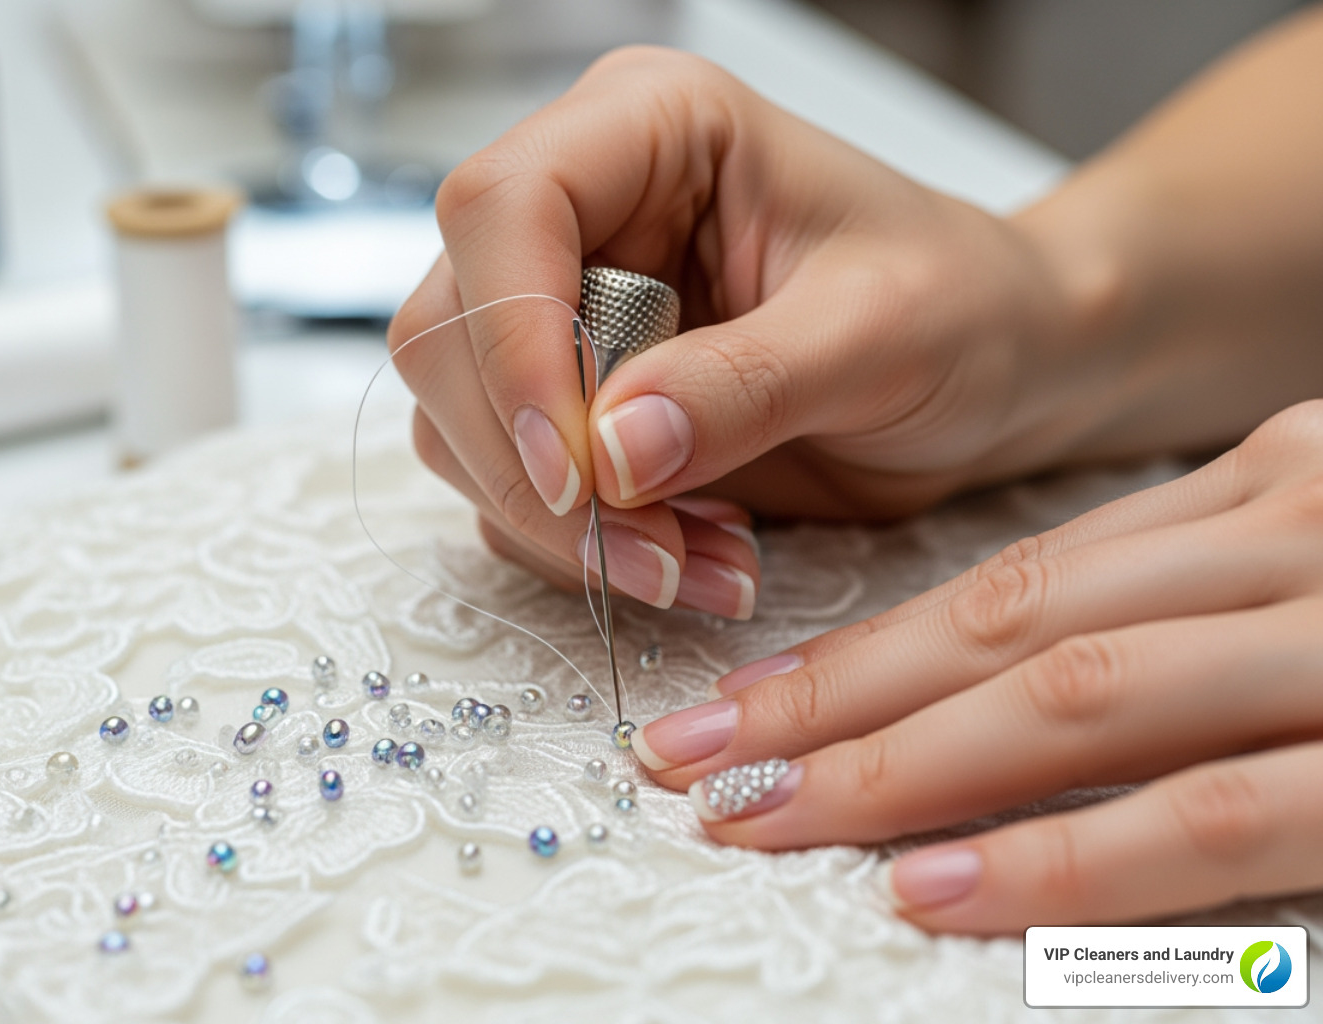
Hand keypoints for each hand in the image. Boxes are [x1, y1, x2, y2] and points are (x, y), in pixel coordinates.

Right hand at [391, 46, 1098, 617]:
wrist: (996, 373)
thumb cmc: (963, 306)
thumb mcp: (879, 333)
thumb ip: (745, 385)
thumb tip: (611, 453)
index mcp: (649, 130)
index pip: (504, 207)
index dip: (514, 341)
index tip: (579, 467)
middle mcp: (586, 215)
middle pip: (453, 333)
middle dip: (538, 467)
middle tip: (654, 551)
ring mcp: (568, 315)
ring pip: (463, 425)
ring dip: (563, 527)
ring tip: (700, 562)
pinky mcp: (576, 406)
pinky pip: (514, 490)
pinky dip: (586, 550)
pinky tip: (696, 555)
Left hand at [630, 401, 1322, 932]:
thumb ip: (1201, 604)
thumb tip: (1021, 688)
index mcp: (1266, 488)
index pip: (1023, 575)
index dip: (865, 652)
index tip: (740, 703)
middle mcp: (1289, 535)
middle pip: (1014, 621)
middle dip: (833, 699)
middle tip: (690, 757)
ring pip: (1076, 695)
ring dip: (895, 767)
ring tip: (758, 814)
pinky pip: (1209, 816)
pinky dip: (1058, 859)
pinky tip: (927, 887)